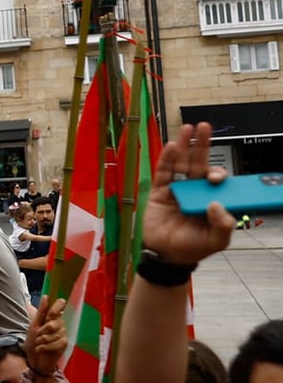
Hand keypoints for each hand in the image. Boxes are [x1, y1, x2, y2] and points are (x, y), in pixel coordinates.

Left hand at [25, 297, 68, 377]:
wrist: (34, 359)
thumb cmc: (33, 341)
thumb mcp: (34, 325)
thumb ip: (41, 312)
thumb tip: (46, 296)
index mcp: (52, 317)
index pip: (60, 305)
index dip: (56, 307)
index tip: (49, 313)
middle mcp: (60, 324)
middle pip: (54, 321)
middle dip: (42, 330)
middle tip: (38, 335)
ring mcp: (63, 334)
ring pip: (53, 334)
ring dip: (41, 340)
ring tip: (39, 344)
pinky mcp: (64, 344)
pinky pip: (54, 343)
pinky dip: (44, 347)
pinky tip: (41, 350)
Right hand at [141, 124, 233, 266]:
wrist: (164, 255)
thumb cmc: (192, 248)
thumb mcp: (215, 241)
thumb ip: (223, 225)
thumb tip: (216, 204)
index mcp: (210, 199)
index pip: (216, 179)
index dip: (217, 174)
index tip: (215, 178)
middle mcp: (195, 190)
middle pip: (199, 163)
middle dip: (202, 145)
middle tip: (205, 127)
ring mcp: (177, 190)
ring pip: (182, 163)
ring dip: (185, 145)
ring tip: (188, 128)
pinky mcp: (160, 192)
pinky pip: (164, 172)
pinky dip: (166, 159)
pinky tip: (172, 146)